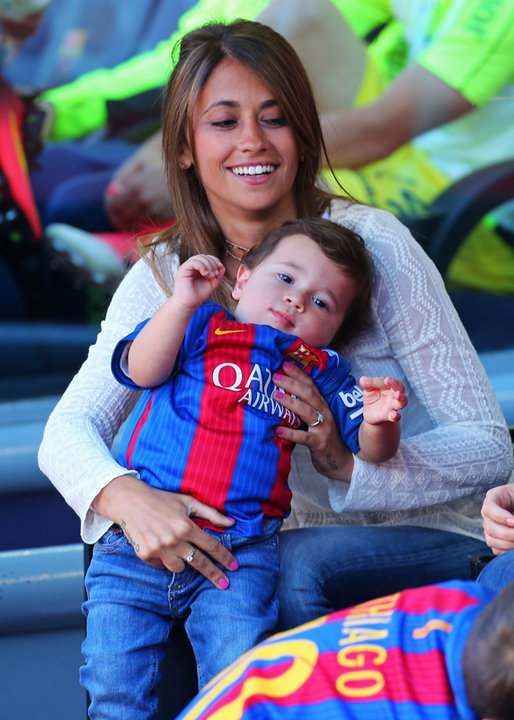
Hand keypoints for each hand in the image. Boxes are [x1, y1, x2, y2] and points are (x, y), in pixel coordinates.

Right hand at [93, 475, 237, 588]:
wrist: (129, 501)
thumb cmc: (161, 499)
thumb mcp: (187, 501)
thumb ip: (211, 513)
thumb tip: (231, 522)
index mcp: (186, 526)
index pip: (212, 546)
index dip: (225, 557)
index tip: (235, 567)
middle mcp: (174, 540)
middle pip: (200, 563)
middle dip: (214, 575)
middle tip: (225, 585)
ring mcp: (159, 549)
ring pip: (179, 568)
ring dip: (183, 562)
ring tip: (177, 549)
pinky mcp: (146, 555)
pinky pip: (162, 566)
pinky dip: (165, 559)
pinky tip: (160, 545)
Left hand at [104, 130, 173, 230]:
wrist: (185, 177)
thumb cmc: (160, 169)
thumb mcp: (141, 166)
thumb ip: (124, 176)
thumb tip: (112, 190)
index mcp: (135, 184)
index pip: (115, 201)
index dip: (109, 207)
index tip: (109, 210)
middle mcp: (142, 198)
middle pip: (122, 214)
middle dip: (116, 218)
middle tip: (114, 220)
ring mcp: (152, 209)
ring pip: (132, 221)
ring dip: (125, 223)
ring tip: (123, 223)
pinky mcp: (161, 217)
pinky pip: (145, 223)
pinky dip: (138, 224)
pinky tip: (137, 222)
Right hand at [174, 255, 224, 309]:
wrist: (189, 304)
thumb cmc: (198, 296)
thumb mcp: (212, 284)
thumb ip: (218, 276)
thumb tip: (222, 267)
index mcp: (198, 269)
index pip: (207, 258)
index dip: (215, 261)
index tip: (220, 269)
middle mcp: (192, 267)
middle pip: (204, 256)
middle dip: (212, 263)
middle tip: (215, 274)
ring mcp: (187, 267)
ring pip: (199, 257)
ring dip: (208, 264)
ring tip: (211, 275)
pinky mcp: (183, 270)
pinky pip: (193, 262)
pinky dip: (201, 266)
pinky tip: (205, 274)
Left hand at [273, 361, 352, 480]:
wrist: (341, 460)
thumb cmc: (324, 437)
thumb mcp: (317, 418)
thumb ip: (304, 406)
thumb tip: (281, 393)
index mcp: (323, 404)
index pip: (311, 385)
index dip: (298, 374)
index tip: (284, 364)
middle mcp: (325, 413)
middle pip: (308, 394)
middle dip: (291, 383)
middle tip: (275, 376)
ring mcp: (324, 428)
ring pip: (307, 412)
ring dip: (290, 402)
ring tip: (275, 396)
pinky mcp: (320, 443)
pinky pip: (304, 437)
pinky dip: (290, 433)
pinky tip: (277, 430)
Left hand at [360, 376, 406, 423]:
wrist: (370, 413)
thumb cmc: (372, 397)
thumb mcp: (368, 389)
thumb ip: (367, 384)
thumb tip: (363, 380)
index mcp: (390, 386)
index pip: (390, 381)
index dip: (387, 381)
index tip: (385, 380)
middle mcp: (394, 395)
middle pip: (400, 388)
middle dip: (395, 384)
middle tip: (389, 382)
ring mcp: (393, 406)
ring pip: (402, 402)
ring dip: (401, 398)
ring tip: (398, 396)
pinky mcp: (389, 416)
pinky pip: (395, 417)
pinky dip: (396, 416)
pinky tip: (394, 415)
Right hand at [481, 485, 513, 554]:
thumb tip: (513, 523)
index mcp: (494, 497)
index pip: (488, 508)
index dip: (500, 517)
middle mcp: (489, 513)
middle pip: (489, 527)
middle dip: (509, 534)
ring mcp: (490, 526)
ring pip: (491, 540)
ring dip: (509, 543)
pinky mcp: (495, 538)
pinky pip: (496, 549)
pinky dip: (507, 550)